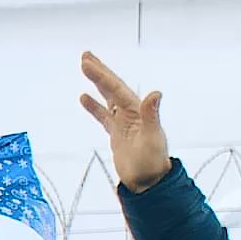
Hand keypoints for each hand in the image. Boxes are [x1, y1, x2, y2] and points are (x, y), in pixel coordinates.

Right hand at [75, 53, 173, 191]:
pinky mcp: (116, 133)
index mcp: (137, 111)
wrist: (148, 183)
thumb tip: (155, 93)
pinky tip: (84, 97)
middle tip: (85, 56)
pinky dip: (94, 105)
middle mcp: (130, 113)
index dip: (101, 76)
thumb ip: (151, 115)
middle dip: (99, 72)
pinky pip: (103, 114)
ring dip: (97, 83)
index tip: (87, 64)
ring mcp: (123, 122)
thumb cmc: (152, 163)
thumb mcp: (152, 138)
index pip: (115, 89)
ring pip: (107, 97)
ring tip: (86, 68)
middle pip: (112, 87)